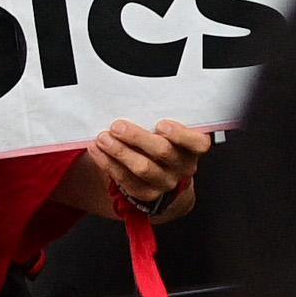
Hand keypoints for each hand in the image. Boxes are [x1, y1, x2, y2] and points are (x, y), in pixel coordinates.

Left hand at [79, 118, 208, 221]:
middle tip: (117, 126)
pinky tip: (98, 151)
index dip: (180, 134)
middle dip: (137, 138)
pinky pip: (126, 180)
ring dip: (119, 151)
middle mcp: (184, 167)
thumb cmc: (164, 141)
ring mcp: (166, 182)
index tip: (161, 124)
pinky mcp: (147, 193)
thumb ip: (161, 122)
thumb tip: (135, 103)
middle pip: (163, 152)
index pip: (198, 143)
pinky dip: (108, 164)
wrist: (162, 171)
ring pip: (143, 168)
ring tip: (103, 138)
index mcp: (194, 148)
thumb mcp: (171, 130)